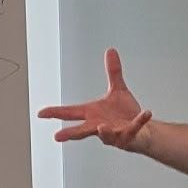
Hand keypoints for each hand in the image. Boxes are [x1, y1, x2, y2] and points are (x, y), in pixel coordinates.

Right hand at [38, 49, 152, 150]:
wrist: (143, 130)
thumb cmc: (125, 115)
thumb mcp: (117, 90)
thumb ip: (113, 72)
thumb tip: (110, 51)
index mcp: (93, 114)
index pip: (71, 113)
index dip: (55, 113)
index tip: (41, 114)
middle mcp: (100, 126)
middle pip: (82, 131)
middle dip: (70, 133)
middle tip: (57, 136)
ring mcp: (114, 134)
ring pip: (106, 135)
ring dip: (104, 132)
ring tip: (101, 127)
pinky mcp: (129, 136)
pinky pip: (134, 128)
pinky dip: (139, 121)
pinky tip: (146, 112)